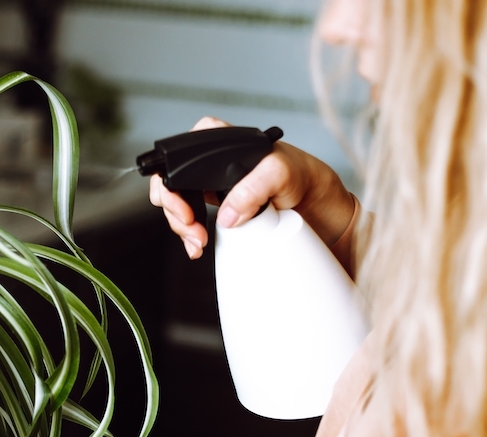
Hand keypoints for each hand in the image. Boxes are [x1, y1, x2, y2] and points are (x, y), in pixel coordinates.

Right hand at [149, 117, 355, 259]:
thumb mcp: (280, 173)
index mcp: (219, 142)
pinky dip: (190, 236)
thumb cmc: (301, 176)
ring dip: (181, 228)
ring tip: (197, 243)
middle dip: (174, 211)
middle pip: (171, 183)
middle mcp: (211, 162)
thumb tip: (227, 214)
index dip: (171, 182)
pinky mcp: (216, 207)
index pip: (178, 154)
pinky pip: (191, 221)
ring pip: (177, 205)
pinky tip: (198, 246)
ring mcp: (211, 186)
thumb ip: (253, 187)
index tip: (185, 207)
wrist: (315, 205)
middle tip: (191, 228)